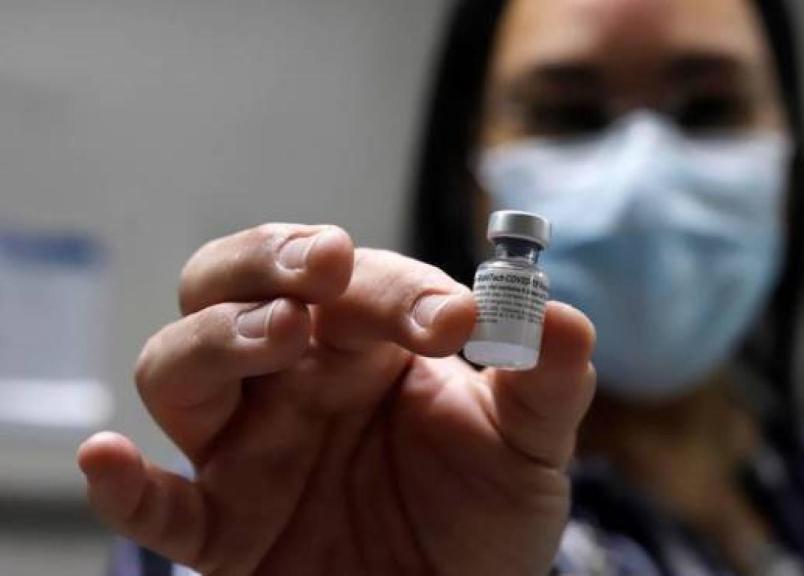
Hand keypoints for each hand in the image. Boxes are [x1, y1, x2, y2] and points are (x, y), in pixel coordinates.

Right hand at [77, 223, 595, 575]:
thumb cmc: (486, 518)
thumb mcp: (530, 448)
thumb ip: (546, 384)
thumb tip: (563, 317)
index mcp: (366, 346)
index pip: (357, 285)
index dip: (400, 290)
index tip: (458, 321)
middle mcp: (295, 381)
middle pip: (234, 286)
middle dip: (271, 262)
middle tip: (325, 266)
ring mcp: (251, 450)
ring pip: (183, 368)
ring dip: (219, 340)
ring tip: (280, 335)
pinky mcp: (225, 528)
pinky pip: (159, 505)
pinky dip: (121, 484)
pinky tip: (106, 459)